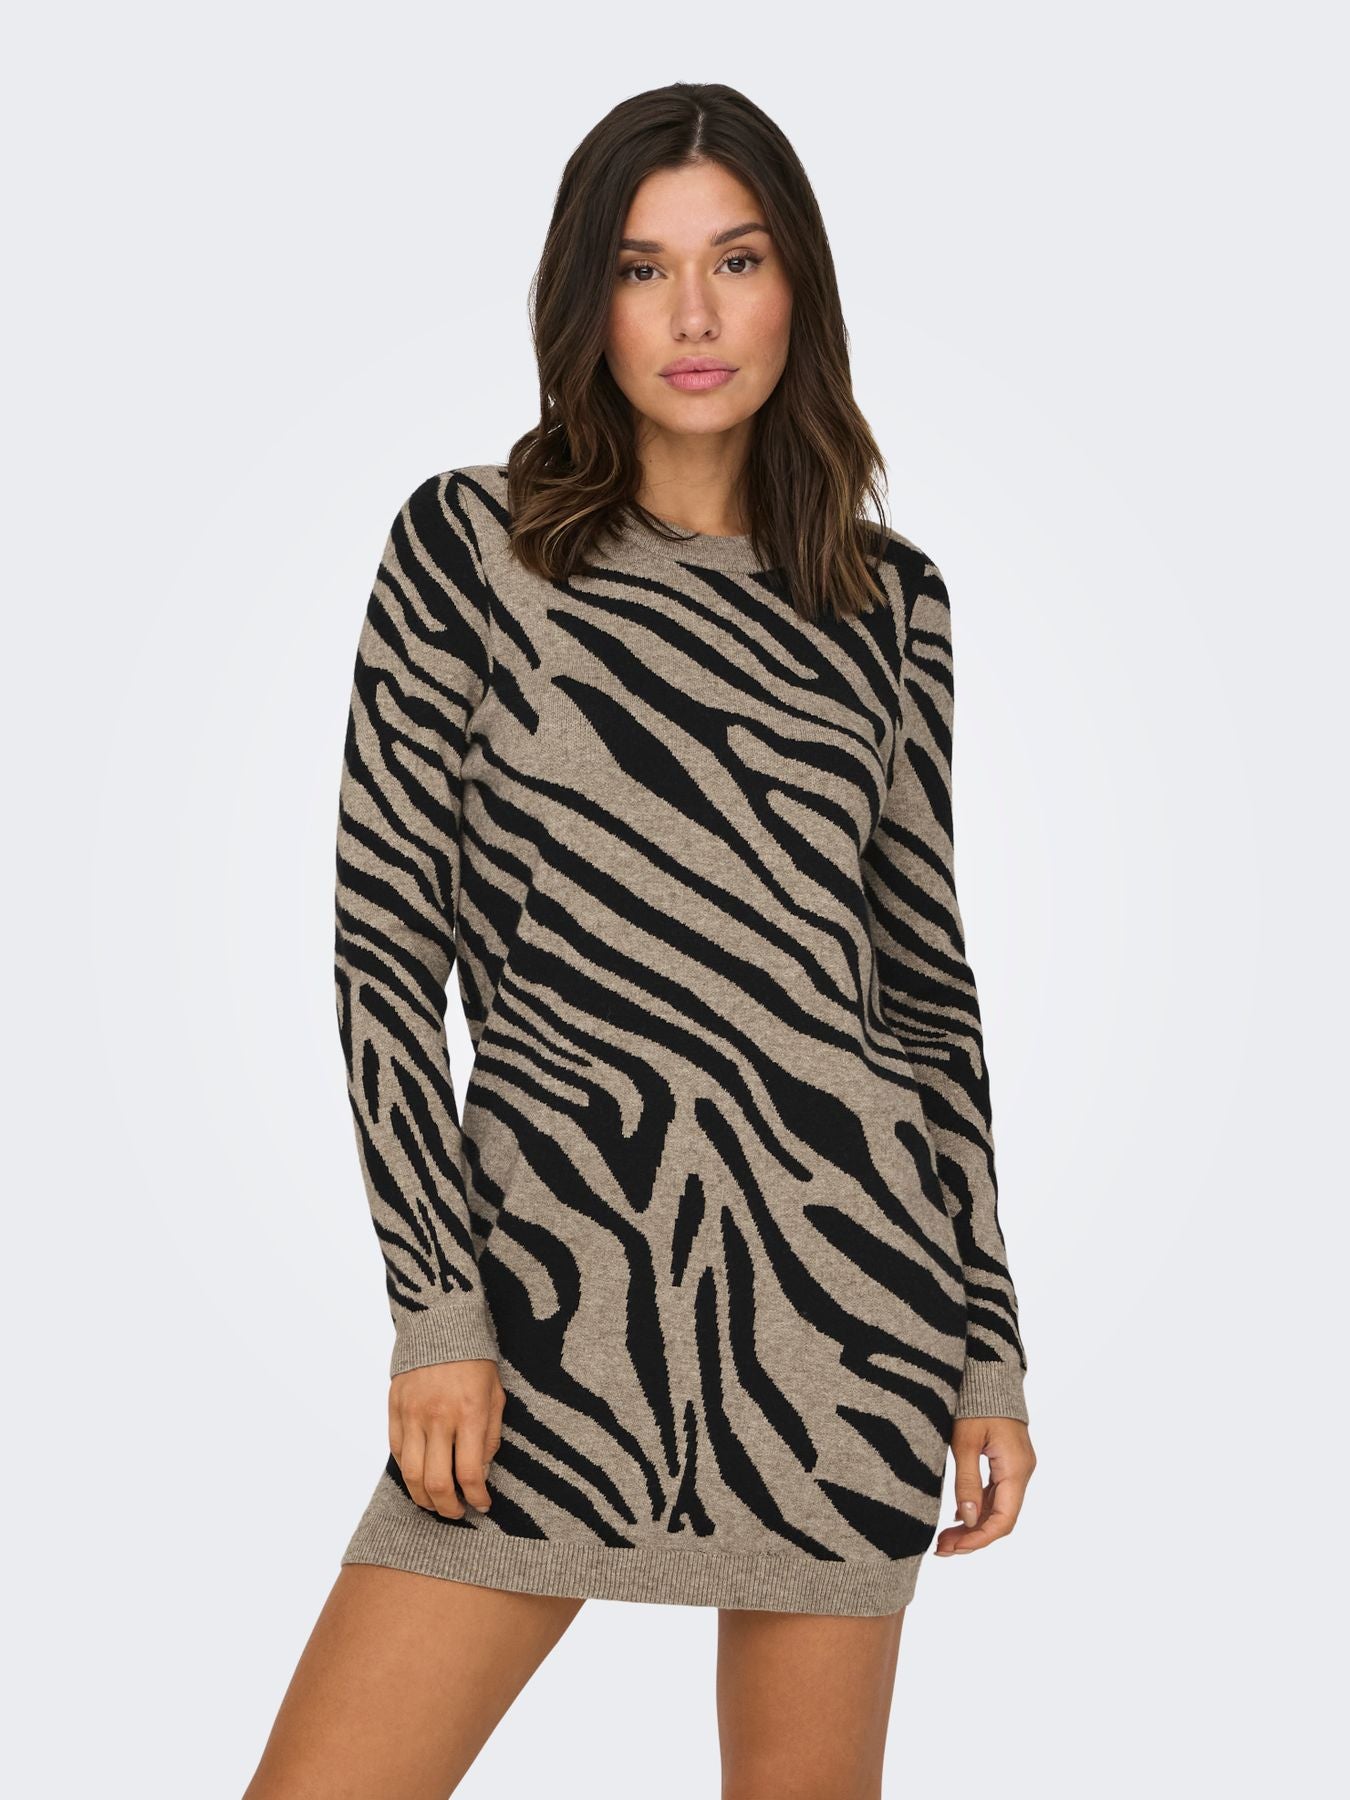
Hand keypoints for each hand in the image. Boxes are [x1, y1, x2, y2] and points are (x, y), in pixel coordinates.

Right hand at [389, 1358, 504, 1518]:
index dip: (476, 1498)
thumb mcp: (496, 1394)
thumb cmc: (475, 1360)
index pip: (470, 1473)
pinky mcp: (395, 1409)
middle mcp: (438, 1417)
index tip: (482, 1505)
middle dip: (448, 1507)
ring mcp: (412, 1414)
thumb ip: (489, 1435)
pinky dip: (408, 1472)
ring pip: (411, 1475)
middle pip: (436, 1482)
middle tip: (457, 1512)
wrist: (440, 1323)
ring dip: (423, 1498)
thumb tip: (480, 1474)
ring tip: (435, 1504)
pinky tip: (420, 1477)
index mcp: (469, 1413)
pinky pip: (398, 1452)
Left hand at [934, 1415, 1035, 1555]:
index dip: (978, 1539)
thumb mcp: (965, 1441)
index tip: (952, 1548)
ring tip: (944, 1539)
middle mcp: (1021, 1471)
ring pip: (998, 1507)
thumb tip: (969, 1521)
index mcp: (1016, 1468)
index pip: (1003, 1519)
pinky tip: (958, 1517)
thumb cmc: (976, 1401)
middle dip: (973, 1537)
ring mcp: (1016, 1466)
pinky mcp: (1007, 1461)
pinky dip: (978, 1508)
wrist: (988, 1370)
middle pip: (1001, 1518)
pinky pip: (996, 1493)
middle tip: (941, 1549)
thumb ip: (968, 1481)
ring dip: (974, 1525)